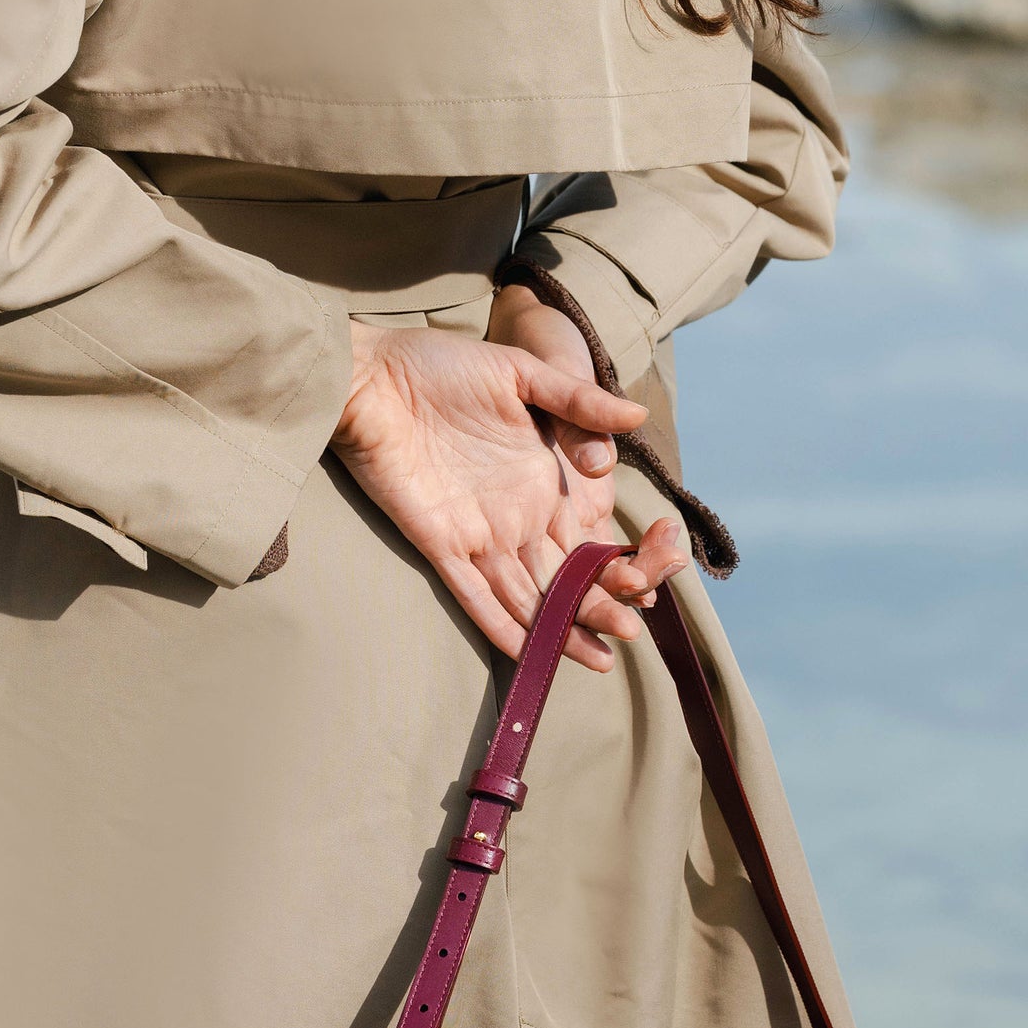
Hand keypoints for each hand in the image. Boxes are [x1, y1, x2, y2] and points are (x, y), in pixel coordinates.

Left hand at [330, 314, 688, 670]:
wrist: (371, 373)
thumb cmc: (440, 365)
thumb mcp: (521, 374)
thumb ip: (578, 401)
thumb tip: (640, 413)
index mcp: (544, 482)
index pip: (592, 536)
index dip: (624, 562)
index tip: (656, 583)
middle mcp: (517, 516)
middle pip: (567, 576)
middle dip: (601, 608)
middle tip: (631, 636)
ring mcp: (478, 534)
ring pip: (529, 596)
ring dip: (562, 629)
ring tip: (600, 661)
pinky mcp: (438, 542)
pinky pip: (474, 595)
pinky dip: (503, 625)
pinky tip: (531, 653)